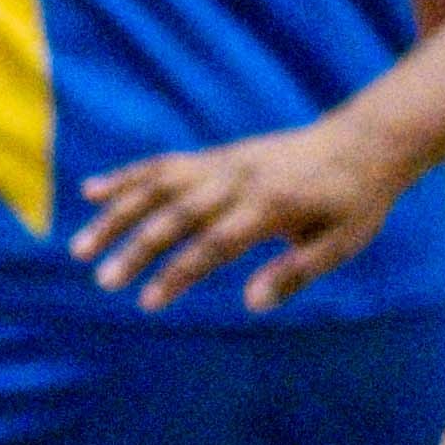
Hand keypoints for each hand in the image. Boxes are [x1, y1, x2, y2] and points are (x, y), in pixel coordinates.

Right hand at [75, 108, 405, 312]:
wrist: (365, 140)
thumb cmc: (355, 201)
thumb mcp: (342, 242)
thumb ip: (297, 272)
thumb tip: (250, 304)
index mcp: (272, 204)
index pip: (215, 243)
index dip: (179, 273)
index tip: (148, 302)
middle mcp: (240, 178)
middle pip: (177, 213)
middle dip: (136, 248)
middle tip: (103, 281)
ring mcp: (225, 162)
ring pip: (159, 184)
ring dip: (116, 213)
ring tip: (79, 247)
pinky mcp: (218, 155)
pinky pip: (165, 164)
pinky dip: (127, 177)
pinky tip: (91, 192)